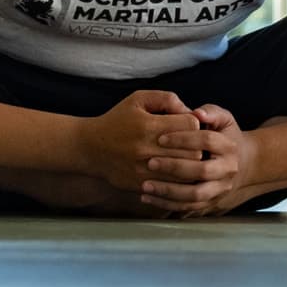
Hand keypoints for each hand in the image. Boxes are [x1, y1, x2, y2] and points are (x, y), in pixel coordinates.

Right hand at [78, 90, 202, 191]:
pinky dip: (177, 180)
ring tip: (185, 158)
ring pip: (186, 172)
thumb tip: (189, 110)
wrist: (90, 148)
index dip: (193, 123)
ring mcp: (144, 170)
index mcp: (149, 125)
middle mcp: (147, 148)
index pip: (191, 124)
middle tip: (191, 143)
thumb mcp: (138, 99)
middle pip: (193, 150)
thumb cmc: (117, 120)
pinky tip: (175, 172)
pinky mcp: (141, 185)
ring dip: (189, 165)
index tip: (187, 124)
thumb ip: (166, 99)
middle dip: (196, 145)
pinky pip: (171, 187)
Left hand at [136, 103, 257, 216]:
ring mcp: (219, 190)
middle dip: (174, 167)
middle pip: (202, 171)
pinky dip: (166, 205)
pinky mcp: (209, 203)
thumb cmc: (224, 137)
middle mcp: (227, 170)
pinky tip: (148, 198)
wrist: (242, 164)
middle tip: (151, 162)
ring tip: (146, 185)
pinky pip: (187, 208)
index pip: (207, 140)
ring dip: (168, 191)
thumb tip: (197, 113)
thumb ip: (210, 112)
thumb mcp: (223, 119)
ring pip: (195, 195)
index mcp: (229, 147)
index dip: (184, 138)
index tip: (161, 138)